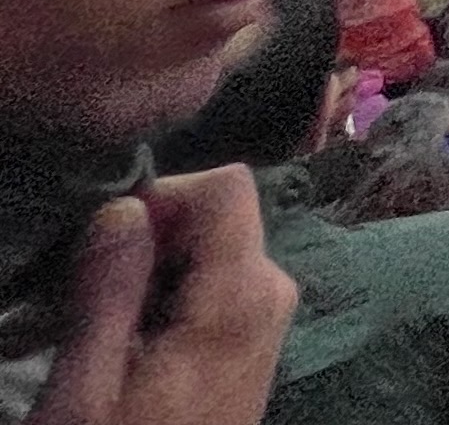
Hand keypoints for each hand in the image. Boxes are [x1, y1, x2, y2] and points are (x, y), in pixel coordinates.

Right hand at [37, 176, 297, 424]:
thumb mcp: (87, 390)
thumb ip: (108, 290)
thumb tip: (123, 204)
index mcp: (243, 296)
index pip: (226, 187)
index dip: (159, 199)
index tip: (92, 249)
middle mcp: (269, 296)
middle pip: (209, 222)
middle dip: (129, 247)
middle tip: (50, 298)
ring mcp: (261, 323)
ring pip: (196, 258)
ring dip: (124, 282)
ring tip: (49, 329)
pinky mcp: (241, 348)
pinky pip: (198, 295)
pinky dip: (143, 308)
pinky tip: (88, 349)